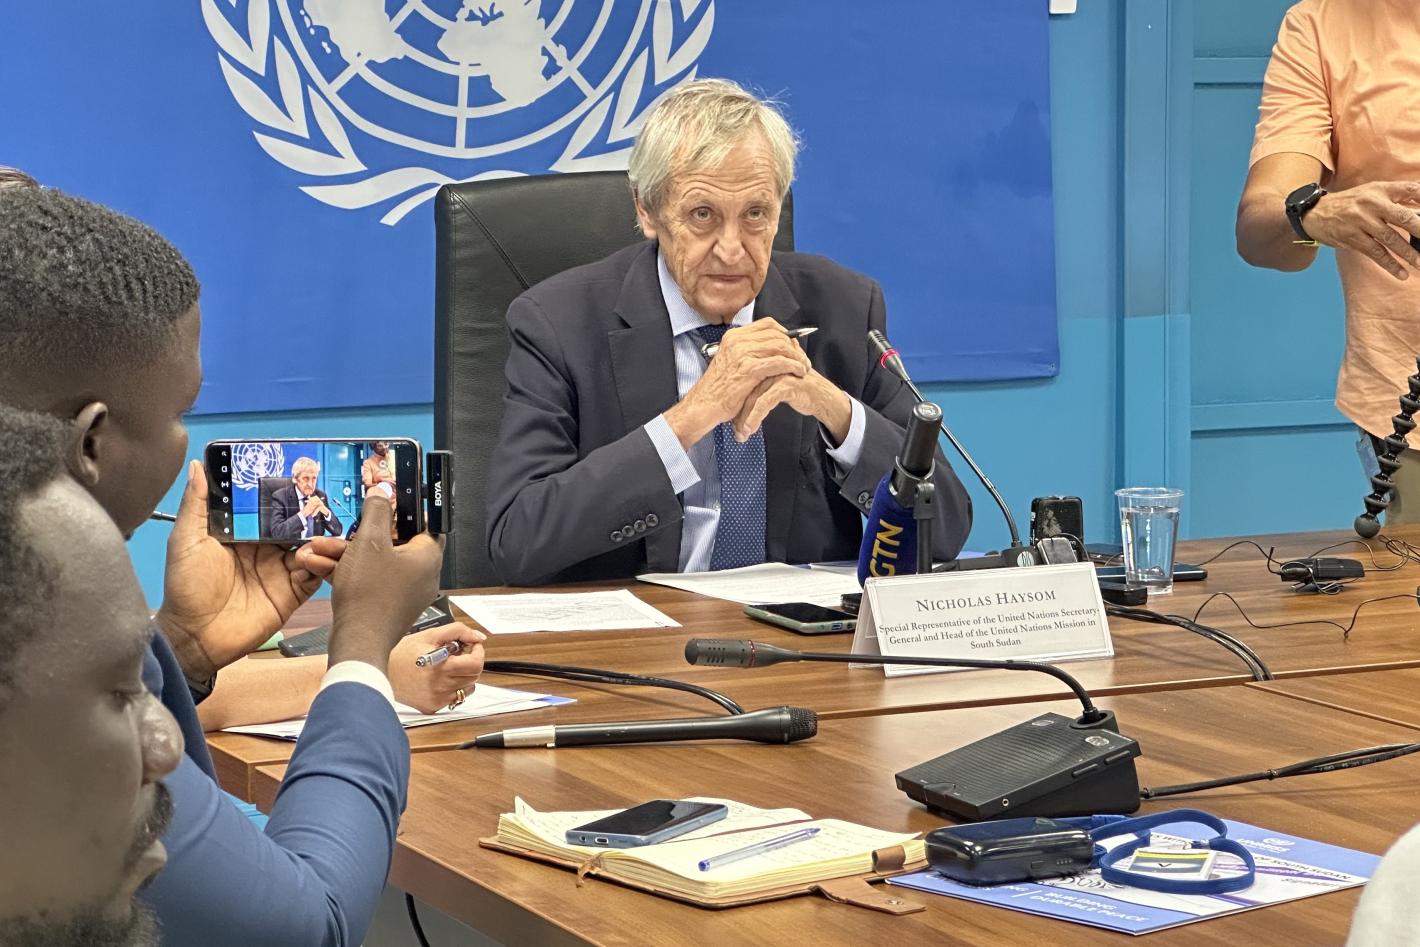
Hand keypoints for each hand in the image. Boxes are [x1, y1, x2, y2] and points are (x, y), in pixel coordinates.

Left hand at [156, 461, 346, 679]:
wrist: (195, 637)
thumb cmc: (186, 587)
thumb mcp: (186, 540)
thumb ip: (196, 504)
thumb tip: (198, 465)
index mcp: (243, 533)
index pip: (269, 506)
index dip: (284, 491)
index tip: (301, 472)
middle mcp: (266, 548)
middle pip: (296, 525)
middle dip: (311, 512)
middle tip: (324, 498)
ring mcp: (281, 570)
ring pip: (312, 547)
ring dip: (319, 538)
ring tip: (318, 533)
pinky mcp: (293, 592)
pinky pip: (315, 574)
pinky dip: (320, 565)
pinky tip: (312, 558)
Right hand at [328, 492, 443, 673]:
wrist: (357, 642)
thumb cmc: (369, 595)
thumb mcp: (368, 541)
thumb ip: (376, 512)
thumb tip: (382, 494)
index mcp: (427, 557)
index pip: (422, 525)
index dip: (401, 514)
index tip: (383, 507)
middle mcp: (421, 575)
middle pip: (390, 544)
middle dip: (356, 537)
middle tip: (337, 533)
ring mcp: (403, 591)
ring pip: (373, 562)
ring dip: (343, 554)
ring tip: (316, 549)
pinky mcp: (386, 605)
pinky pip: (368, 580)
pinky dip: (346, 572)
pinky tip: (317, 565)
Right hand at [388, 623, 486, 712]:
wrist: (380, 671)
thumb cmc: (401, 653)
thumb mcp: (430, 635)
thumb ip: (458, 631)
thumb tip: (477, 637)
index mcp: (440, 666)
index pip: (475, 664)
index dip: (478, 652)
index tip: (472, 645)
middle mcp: (439, 685)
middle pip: (474, 675)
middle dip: (472, 661)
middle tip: (459, 653)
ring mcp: (436, 698)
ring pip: (468, 687)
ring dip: (464, 675)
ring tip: (448, 666)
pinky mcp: (432, 707)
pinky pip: (455, 698)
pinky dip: (453, 687)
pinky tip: (440, 678)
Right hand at [664, 318, 808, 447]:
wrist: (704, 405)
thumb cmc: (718, 389)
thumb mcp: (731, 362)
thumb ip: (748, 352)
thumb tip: (770, 349)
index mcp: (733, 337)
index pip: (767, 324)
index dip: (785, 333)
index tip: (793, 344)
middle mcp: (737, 341)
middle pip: (777, 334)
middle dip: (794, 346)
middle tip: (803, 358)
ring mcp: (743, 353)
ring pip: (780, 346)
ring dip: (797, 356)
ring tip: (803, 367)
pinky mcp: (749, 369)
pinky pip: (779, 362)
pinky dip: (793, 366)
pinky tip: (798, 372)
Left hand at [732, 368, 852, 443]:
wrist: (825, 398)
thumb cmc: (801, 392)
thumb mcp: (776, 388)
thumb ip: (760, 389)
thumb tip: (740, 406)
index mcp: (765, 363)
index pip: (743, 383)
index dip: (735, 403)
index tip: (730, 421)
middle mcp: (770, 366)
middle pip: (746, 390)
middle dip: (738, 414)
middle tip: (735, 430)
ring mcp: (778, 374)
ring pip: (754, 397)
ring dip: (745, 418)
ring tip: (742, 434)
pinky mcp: (787, 384)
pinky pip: (765, 401)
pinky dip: (755, 416)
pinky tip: (751, 428)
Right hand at [1305, 181, 1419, 278]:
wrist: (1315, 213)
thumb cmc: (1350, 203)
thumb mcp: (1371, 192)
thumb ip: (1396, 197)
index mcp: (1381, 190)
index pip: (1411, 190)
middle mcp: (1372, 204)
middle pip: (1404, 217)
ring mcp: (1361, 222)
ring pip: (1391, 239)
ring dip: (1408, 254)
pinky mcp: (1352, 238)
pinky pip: (1375, 253)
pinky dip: (1390, 264)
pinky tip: (1402, 274)